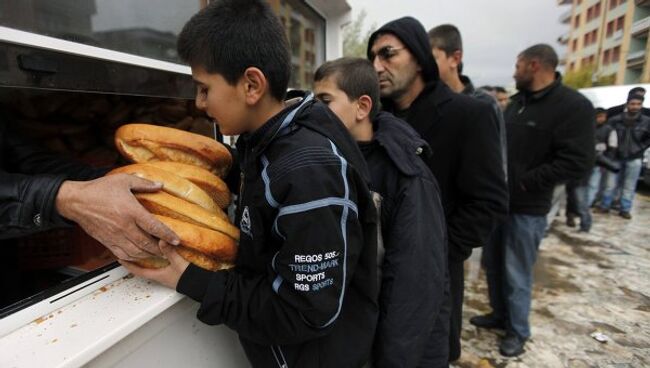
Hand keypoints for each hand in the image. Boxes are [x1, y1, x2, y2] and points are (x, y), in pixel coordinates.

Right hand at [55, 173, 179, 259]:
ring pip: (136, 252)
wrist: (76, 201)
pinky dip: (133, 258)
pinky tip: (139, 256)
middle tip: (170, 250)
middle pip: (147, 244)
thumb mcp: (123, 180)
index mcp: (130, 211)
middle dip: (160, 249)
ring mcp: (115, 236)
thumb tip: (160, 185)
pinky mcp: (107, 241)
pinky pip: (122, 254)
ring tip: (158, 254)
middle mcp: (124, 226)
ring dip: (149, 255)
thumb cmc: (99, 189)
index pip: (154, 227)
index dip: (167, 235)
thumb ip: (143, 184)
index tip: (177, 240)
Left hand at [119, 240, 189, 288]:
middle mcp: (159, 276)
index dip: (128, 265)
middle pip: (142, 269)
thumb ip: (169, 251)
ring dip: (145, 261)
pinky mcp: (172, 273)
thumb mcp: (178, 262)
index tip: (120, 259)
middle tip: (128, 253)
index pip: (138, 270)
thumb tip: (161, 240)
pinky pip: (159, 266)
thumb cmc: (188, 277)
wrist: (200, 285)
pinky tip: (159, 255)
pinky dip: (156, 260)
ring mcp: (166, 275)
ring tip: (141, 252)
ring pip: (151, 268)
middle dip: (135, 261)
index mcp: (157, 275)